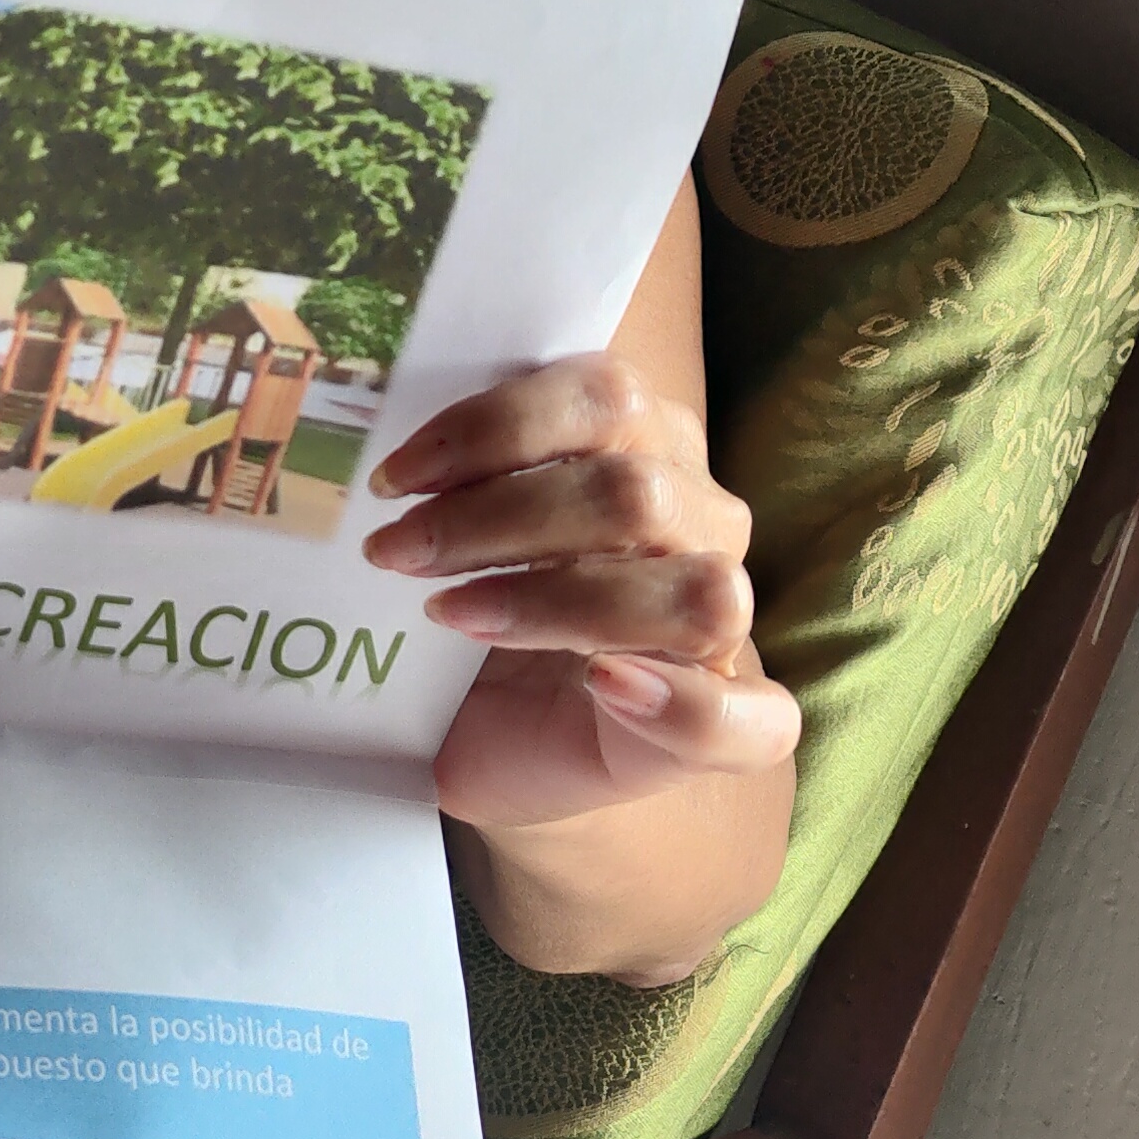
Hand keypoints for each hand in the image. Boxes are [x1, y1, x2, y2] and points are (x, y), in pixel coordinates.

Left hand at [364, 354, 799, 841]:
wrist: (492, 743)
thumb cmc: (468, 630)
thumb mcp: (447, 541)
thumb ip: (442, 482)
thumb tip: (383, 462)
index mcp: (642, 450)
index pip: (604, 396)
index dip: (496, 426)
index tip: (394, 477)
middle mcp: (700, 524)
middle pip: (634, 492)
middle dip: (498, 517)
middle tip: (396, 552)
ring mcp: (726, 627)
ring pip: (694, 586)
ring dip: (557, 601)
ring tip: (452, 618)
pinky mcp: (738, 727)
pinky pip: (755, 719)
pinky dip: (682, 703)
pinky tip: (605, 686)